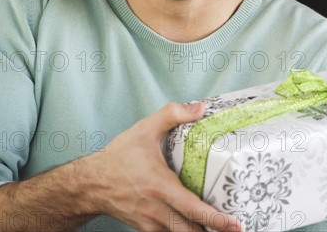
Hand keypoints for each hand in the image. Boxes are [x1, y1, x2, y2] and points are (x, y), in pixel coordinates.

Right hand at [79, 102, 241, 231]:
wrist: (90, 183)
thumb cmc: (118, 157)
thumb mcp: (145, 129)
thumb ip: (172, 114)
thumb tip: (200, 108)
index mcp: (159, 186)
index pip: (191, 208)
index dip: (214, 218)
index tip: (233, 223)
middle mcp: (157, 210)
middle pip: (190, 231)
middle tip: (236, 230)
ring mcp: (151, 223)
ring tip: (222, 230)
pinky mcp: (146, 228)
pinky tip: (198, 227)